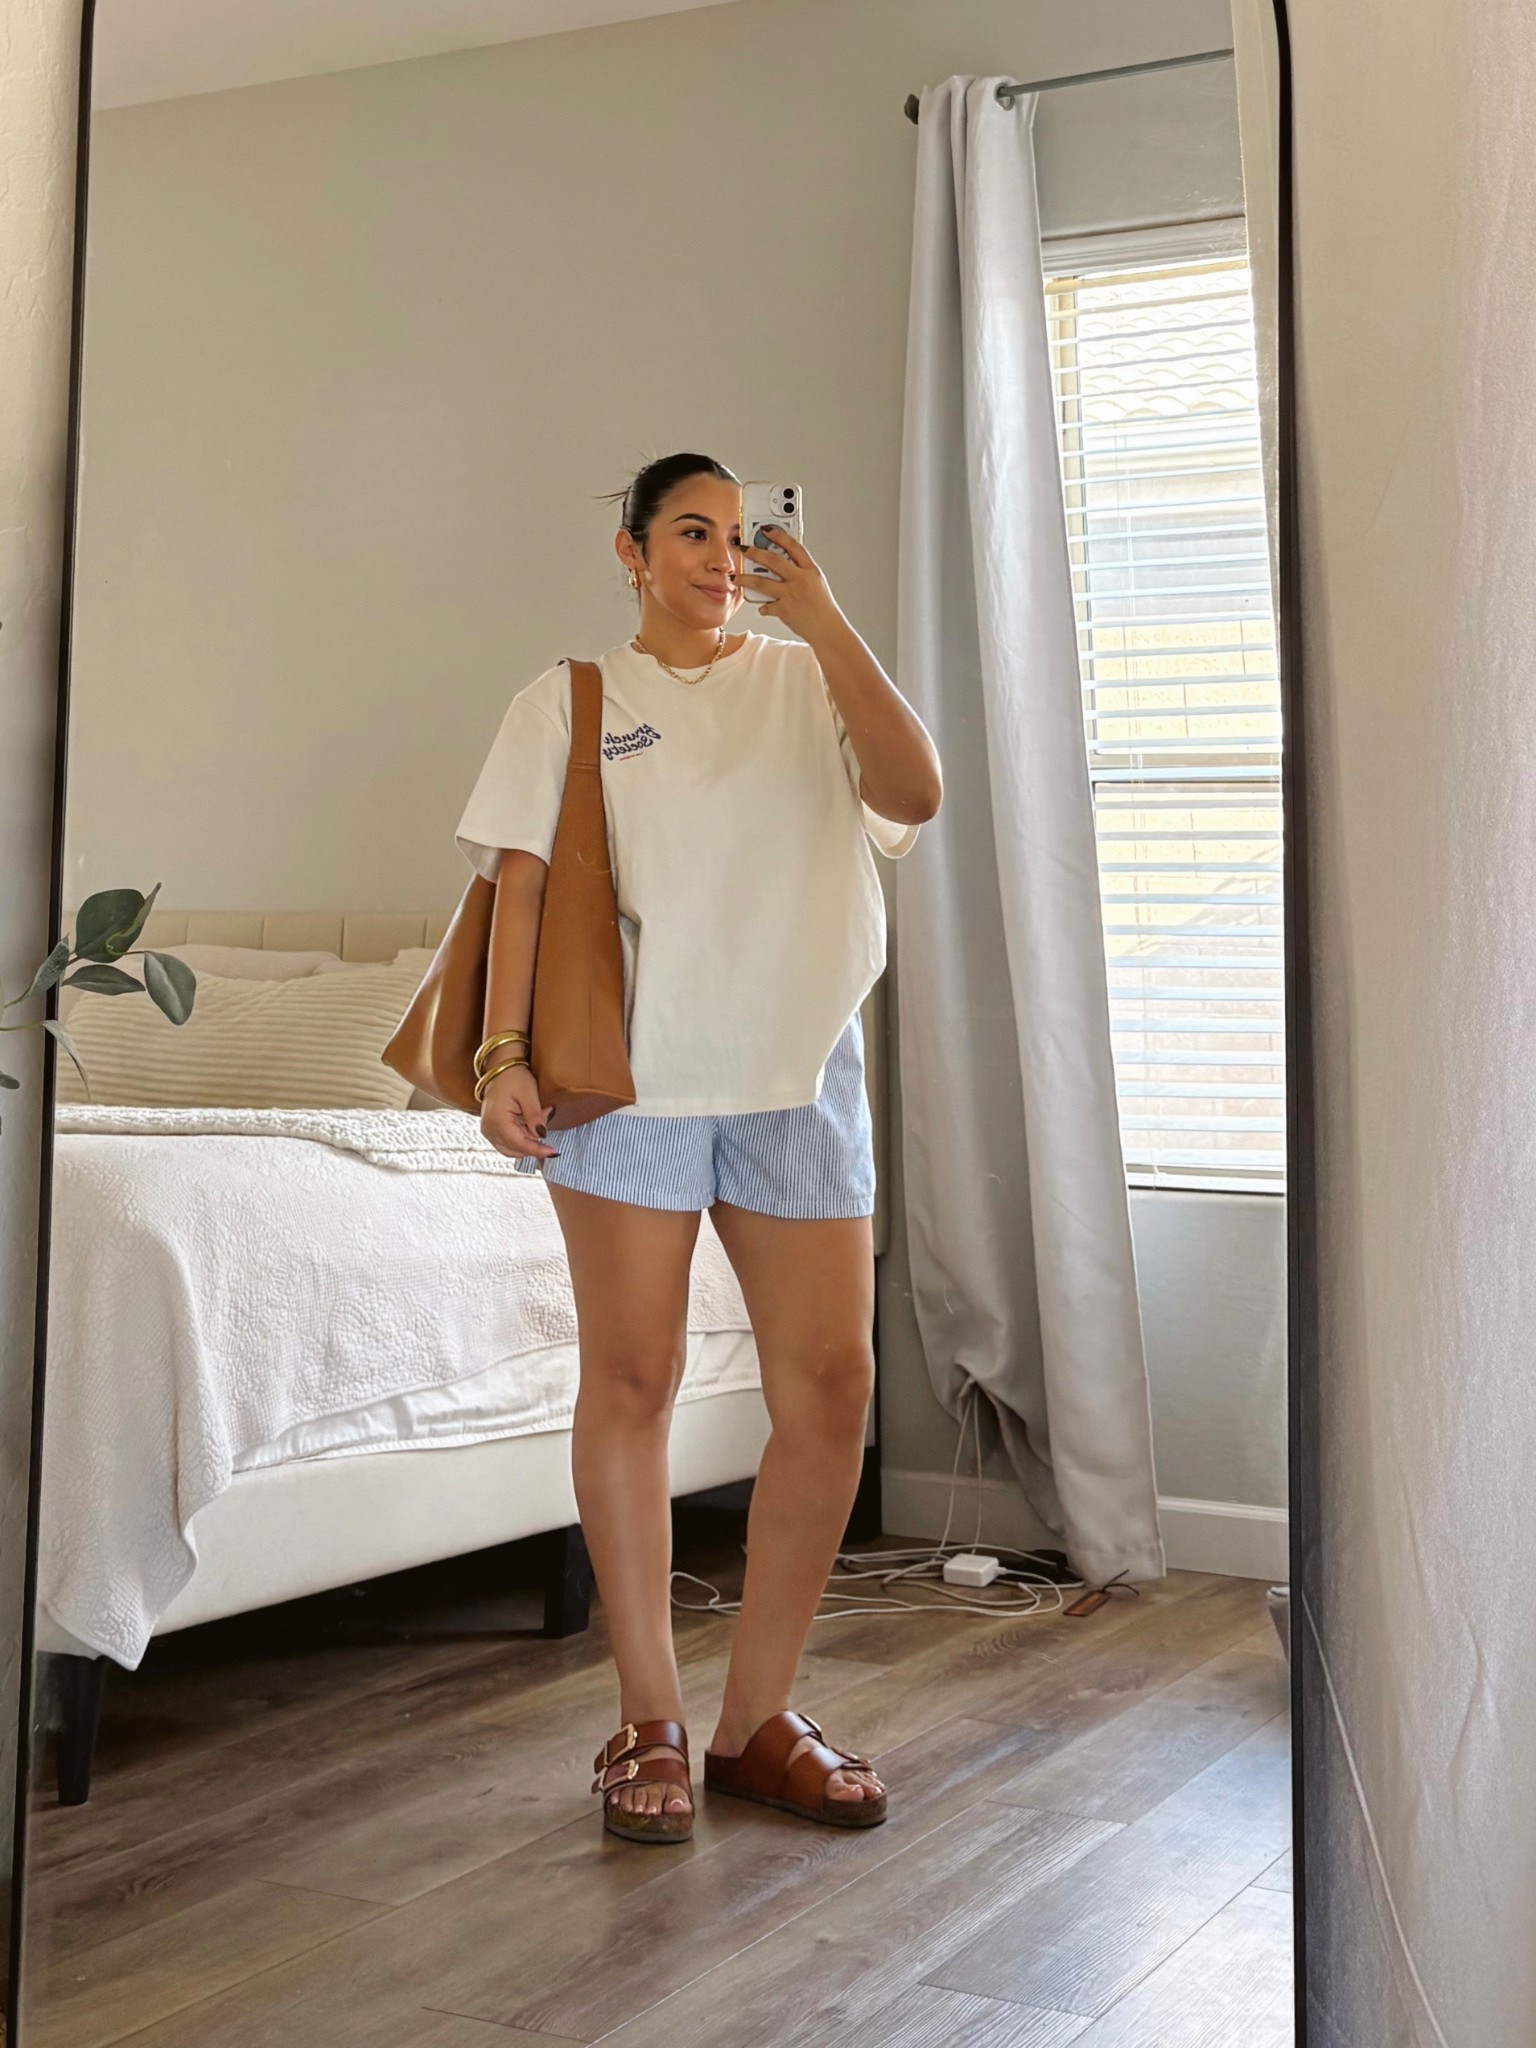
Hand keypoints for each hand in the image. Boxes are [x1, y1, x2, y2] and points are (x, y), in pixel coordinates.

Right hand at [479, 1061, 558, 1160]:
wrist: (500, 1068)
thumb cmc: (513, 1077)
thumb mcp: (529, 1093)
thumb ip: (535, 1116)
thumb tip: (541, 1135)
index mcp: (497, 1120)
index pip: (519, 1144)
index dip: (537, 1150)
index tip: (553, 1152)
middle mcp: (489, 1129)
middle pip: (515, 1149)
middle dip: (533, 1142)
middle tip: (544, 1120)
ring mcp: (488, 1130)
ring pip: (512, 1149)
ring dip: (527, 1141)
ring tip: (536, 1120)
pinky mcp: (491, 1129)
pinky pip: (507, 1142)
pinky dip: (521, 1138)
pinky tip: (529, 1124)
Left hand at [737, 525, 842, 642]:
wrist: (827, 629)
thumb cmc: (822, 607)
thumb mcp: (816, 582)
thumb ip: (800, 571)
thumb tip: (782, 562)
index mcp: (810, 570)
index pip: (794, 546)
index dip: (779, 535)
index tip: (766, 529)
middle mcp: (800, 580)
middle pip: (773, 560)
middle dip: (754, 552)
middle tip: (743, 549)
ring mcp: (791, 594)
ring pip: (762, 582)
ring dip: (746, 579)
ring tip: (736, 578)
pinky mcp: (784, 610)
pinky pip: (766, 606)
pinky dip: (762, 607)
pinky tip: (761, 607)